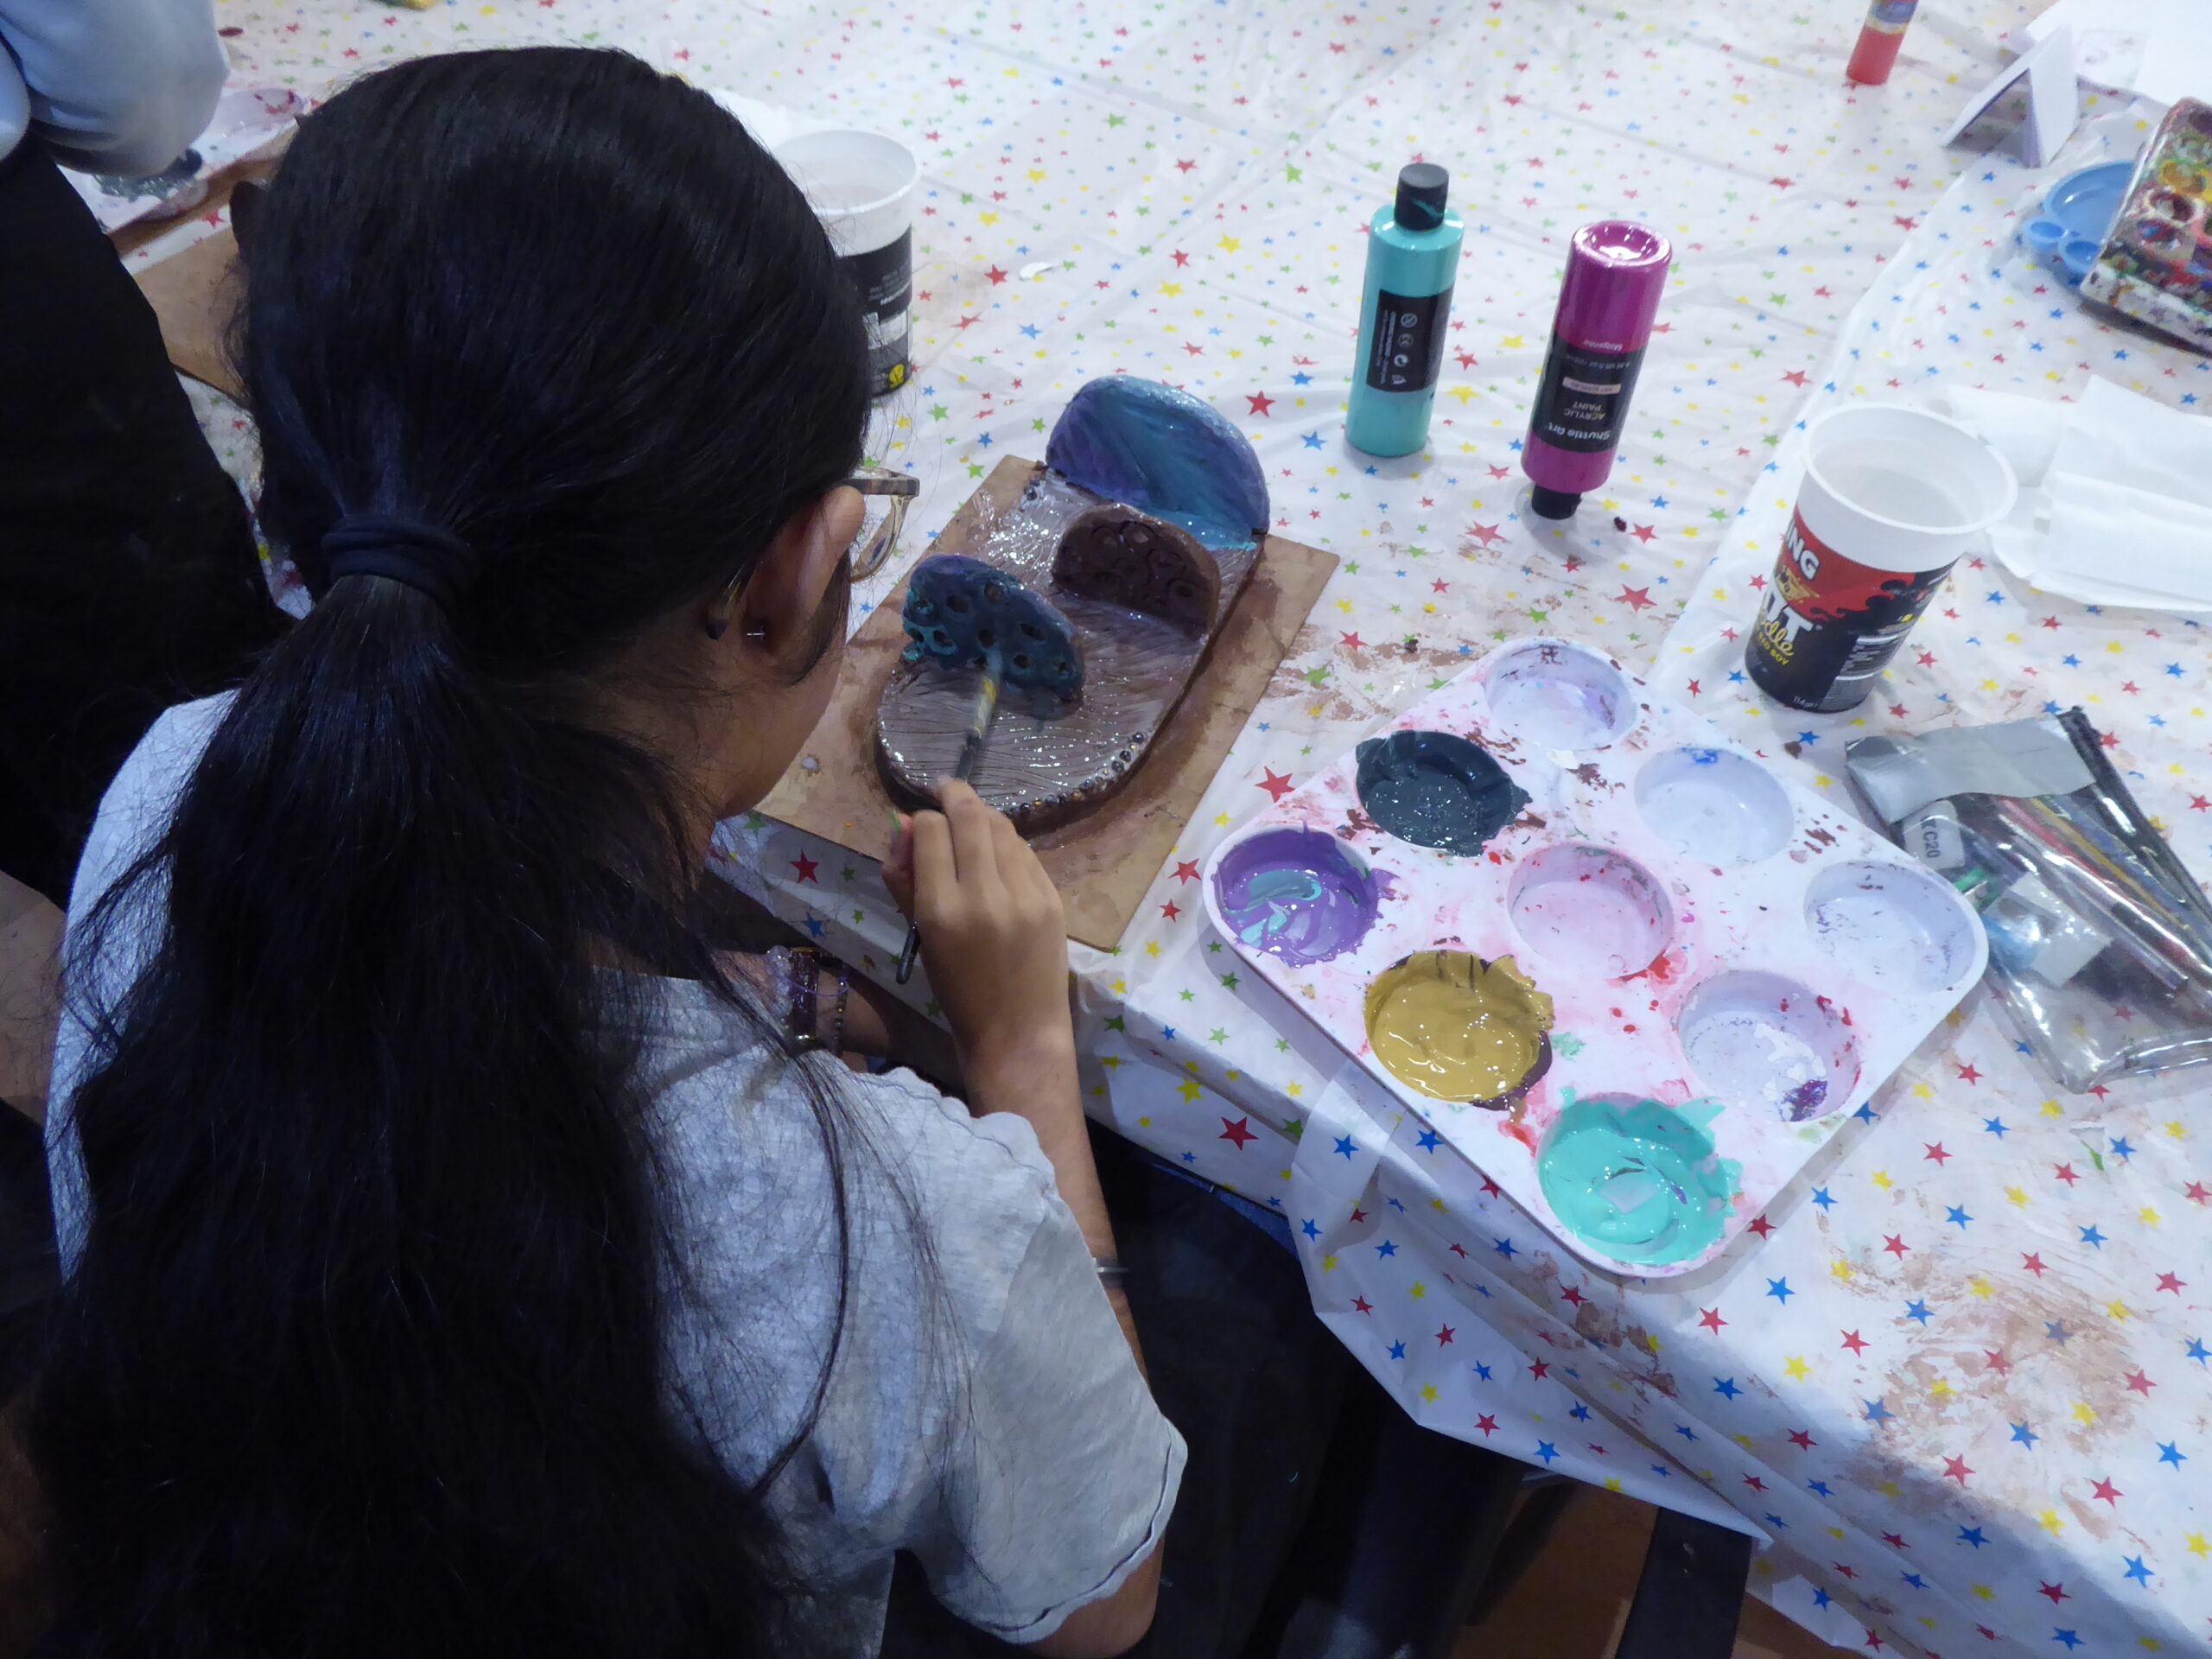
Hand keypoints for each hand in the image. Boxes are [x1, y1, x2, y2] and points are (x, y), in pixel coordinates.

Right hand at [883, 780, 1072, 1067]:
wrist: (1018, 1032)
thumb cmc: (958, 991)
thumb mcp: (920, 938)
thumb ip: (904, 879)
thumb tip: (905, 823)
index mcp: (942, 911)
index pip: (932, 831)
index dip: (924, 820)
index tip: (922, 826)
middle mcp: (985, 895)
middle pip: (970, 815)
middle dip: (954, 793)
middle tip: (944, 789)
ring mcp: (1025, 895)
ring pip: (1002, 826)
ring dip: (982, 815)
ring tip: (970, 817)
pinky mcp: (1052, 898)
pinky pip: (1026, 851)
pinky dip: (1007, 842)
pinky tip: (997, 850)